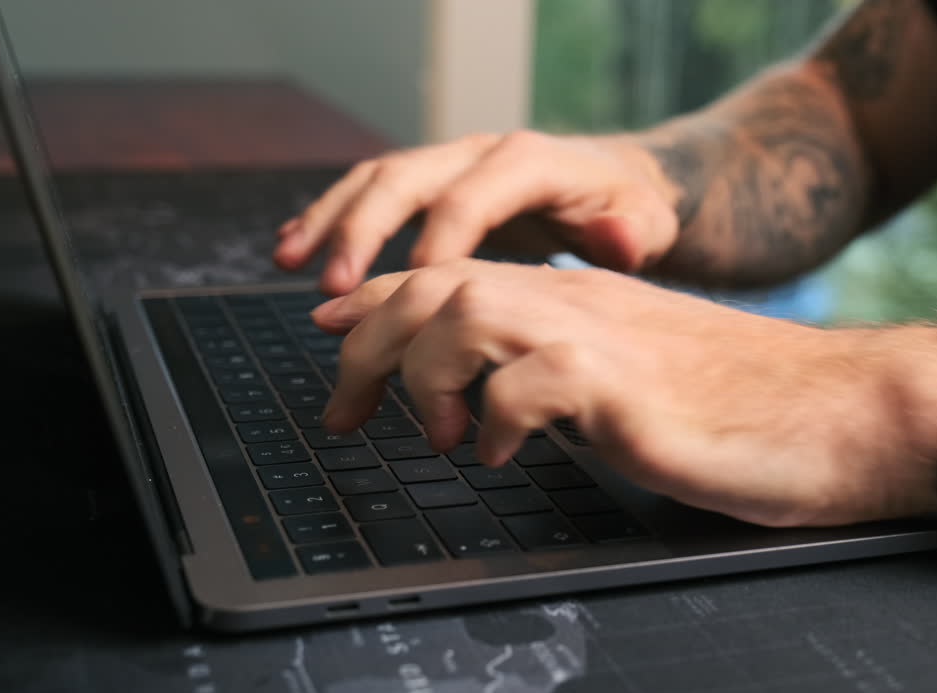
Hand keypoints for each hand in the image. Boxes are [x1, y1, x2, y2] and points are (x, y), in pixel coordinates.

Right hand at [274, 131, 678, 295]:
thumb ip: (631, 234)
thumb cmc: (629, 212)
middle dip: (364, 230)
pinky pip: (372, 192)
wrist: (618, 184)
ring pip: (377, 180)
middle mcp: (479, 153)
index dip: (436, 247)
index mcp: (526, 163)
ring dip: (330, 219)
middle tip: (335, 287)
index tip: (412, 296)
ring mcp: (450, 164)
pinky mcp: (433, 185)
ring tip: (290, 261)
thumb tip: (614, 235)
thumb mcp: (646, 224)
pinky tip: (295, 250)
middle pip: (406, 178)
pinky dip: (331, 217)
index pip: (469, 200)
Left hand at [310, 259, 936, 527]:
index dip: (376, 299)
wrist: (844, 410)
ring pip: (466, 311)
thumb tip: (495, 402)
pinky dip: (494, 420)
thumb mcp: (631, 378)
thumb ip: (562, 374)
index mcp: (577, 298)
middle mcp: (580, 302)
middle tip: (345, 413)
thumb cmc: (745, 406)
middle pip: (437, 284)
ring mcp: (603, 339)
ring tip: (437, 437)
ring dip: (426, 376)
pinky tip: (504, 457)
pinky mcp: (628, 388)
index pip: (452, 273)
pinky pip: (528, 383)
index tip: (330, 331)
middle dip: (368, 342)